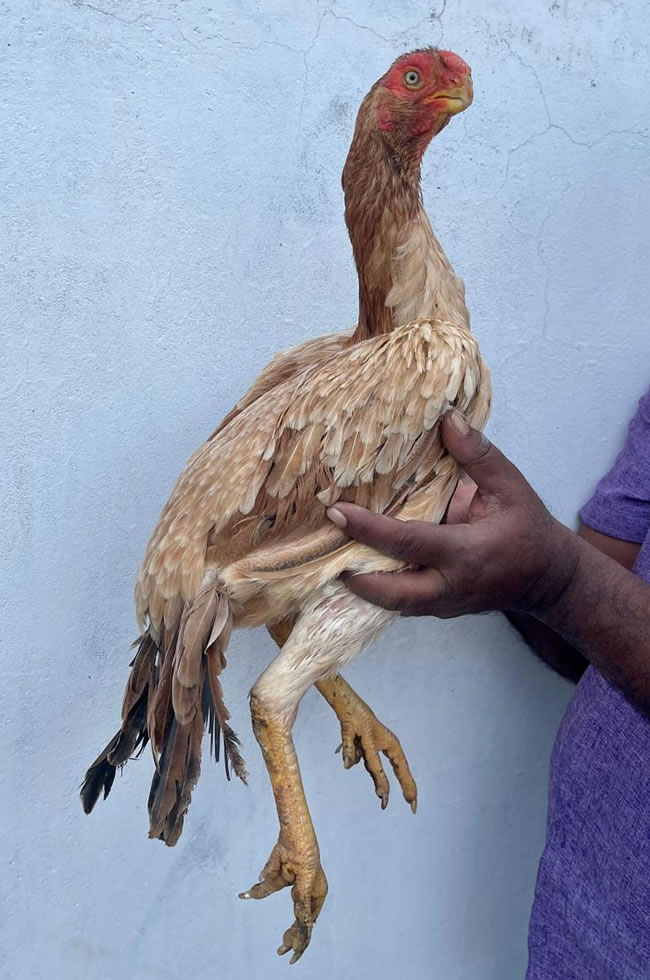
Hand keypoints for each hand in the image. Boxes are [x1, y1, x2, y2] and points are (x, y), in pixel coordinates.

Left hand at [327, 411, 580, 617]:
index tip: (336, 512)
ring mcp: (443, 605)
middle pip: (390, 593)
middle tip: (322, 549)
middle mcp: (450, 586)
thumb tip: (447, 418)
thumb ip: (477, 455)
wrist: (549, 579)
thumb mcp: (511, 487)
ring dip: (359, 586)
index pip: (407, 542)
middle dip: (352, 575)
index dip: (368, 528)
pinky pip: (400, 603)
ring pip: (391, 605)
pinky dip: (376, 588)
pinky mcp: (438, 610)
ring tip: (328, 558)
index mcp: (466, 553)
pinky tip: (353, 568)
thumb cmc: (529, 529)